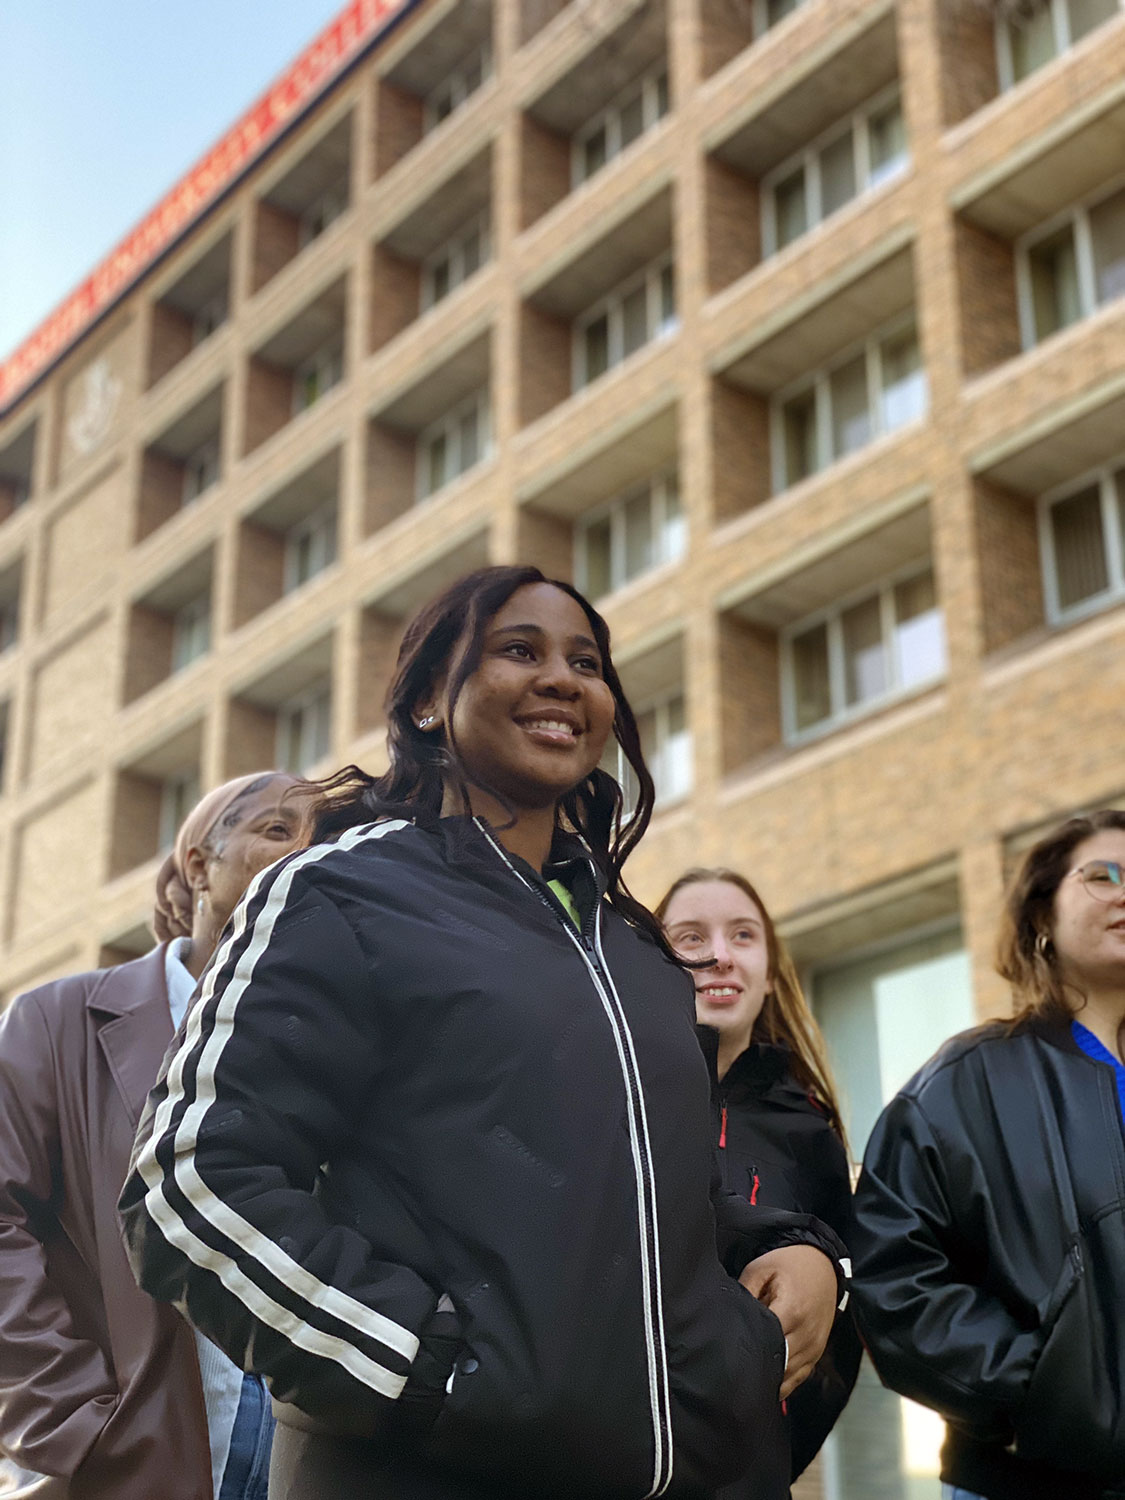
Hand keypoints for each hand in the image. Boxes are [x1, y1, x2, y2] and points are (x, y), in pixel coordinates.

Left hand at [739, 1245, 837, 1399]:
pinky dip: (783, 1382)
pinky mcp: (816, 1353)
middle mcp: (807, 1335)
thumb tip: (729, 1316)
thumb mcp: (760, 1270)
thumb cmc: (790, 1265)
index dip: (748, 1352)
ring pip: (789, 1377)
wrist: (821, 1263)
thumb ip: (744, 1293)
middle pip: (779, 1366)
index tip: (731, 1357)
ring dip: (771, 1378)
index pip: (768, 1344)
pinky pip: (799, 1378)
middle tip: (736, 1370)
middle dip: (758, 1369)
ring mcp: (814, 1347)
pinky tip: (768, 1380)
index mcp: (792, 1312)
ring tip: (749, 1375)